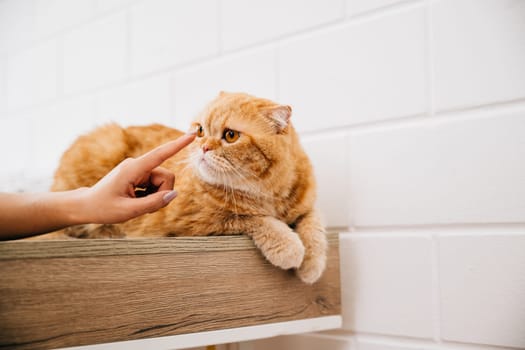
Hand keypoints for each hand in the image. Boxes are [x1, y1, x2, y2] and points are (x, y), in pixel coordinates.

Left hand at [80, 132, 195, 223]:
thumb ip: (153, 204)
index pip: (160, 154)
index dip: (178, 145)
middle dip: (162, 194)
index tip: (192, 134)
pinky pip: (156, 186)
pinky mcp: (139, 175)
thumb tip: (174, 194)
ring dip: (155, 197)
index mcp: (133, 168)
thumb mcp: (128, 211)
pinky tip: (135, 201)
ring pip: (162, 183)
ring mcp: (138, 170)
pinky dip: (151, 196)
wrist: (85, 206)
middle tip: (145, 208)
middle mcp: (137, 165)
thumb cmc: (103, 208)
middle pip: (167, 177)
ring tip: (137, 205)